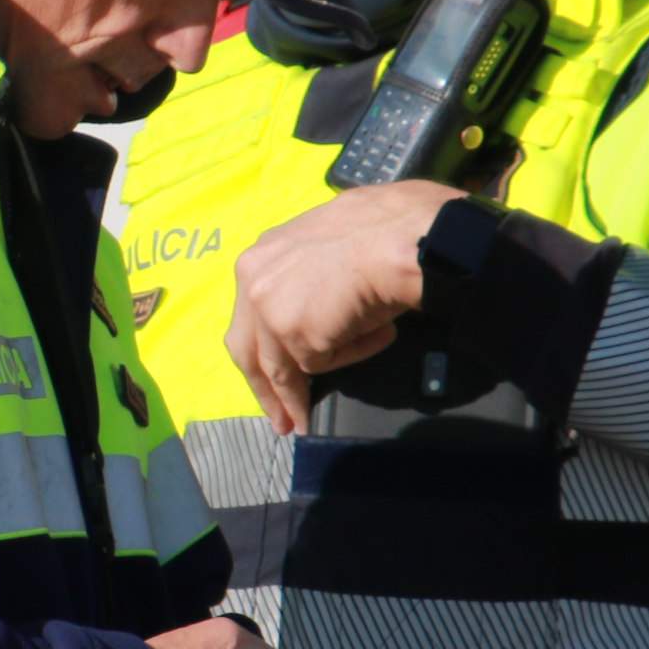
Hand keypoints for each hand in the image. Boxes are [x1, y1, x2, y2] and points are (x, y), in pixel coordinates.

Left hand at [224, 181, 469, 433]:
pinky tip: (381, 332)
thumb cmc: (384, 228)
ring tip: (305, 420)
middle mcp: (252, 277)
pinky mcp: (293, 333)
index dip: (262, 348)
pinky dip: (353, 355)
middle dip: (262, 388)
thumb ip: (312, 276)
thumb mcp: (331, 245)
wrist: (403, 235)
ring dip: (298, 395)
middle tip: (279, 419)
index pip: (250, 314)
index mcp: (262, 254)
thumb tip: (324, 303)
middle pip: (245, 347)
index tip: (273, 375)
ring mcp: (269, 308)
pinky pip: (321, 364)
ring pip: (279, 367)